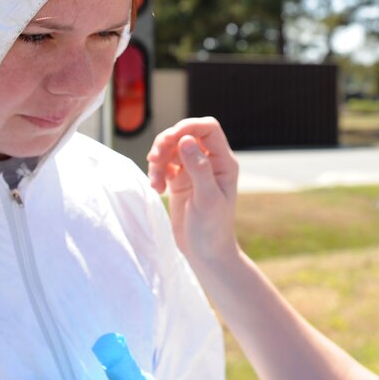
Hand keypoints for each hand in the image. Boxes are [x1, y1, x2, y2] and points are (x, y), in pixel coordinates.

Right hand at [147, 117, 239, 262]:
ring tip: (155, 182)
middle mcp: (209, 162)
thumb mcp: (207, 198)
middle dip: (167, 142)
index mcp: (223, 162)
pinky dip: (156, 172)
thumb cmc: (213, 229)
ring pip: (171, 148)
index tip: (170, 138)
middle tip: (154, 159)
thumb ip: (198, 168)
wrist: (206, 254)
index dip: (188, 126)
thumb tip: (186, 139)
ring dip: (158, 160)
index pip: (208, 128)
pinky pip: (164, 164)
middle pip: (185, 134)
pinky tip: (157, 189)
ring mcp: (193, 170)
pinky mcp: (179, 181)